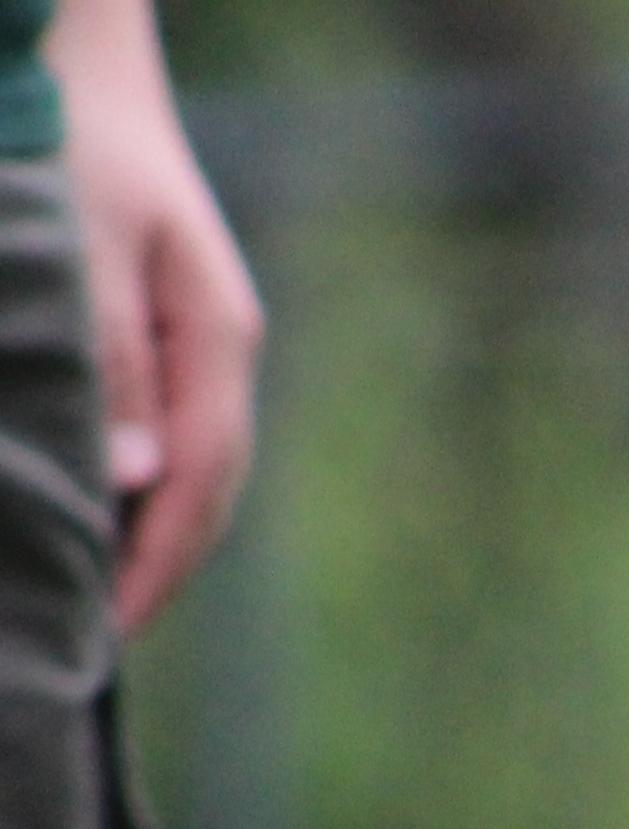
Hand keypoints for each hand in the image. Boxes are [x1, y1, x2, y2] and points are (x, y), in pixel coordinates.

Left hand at [49, 0, 254, 636]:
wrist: (79, 50)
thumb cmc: (74, 138)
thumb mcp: (88, 250)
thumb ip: (111, 362)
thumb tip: (130, 479)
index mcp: (217, 343)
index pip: (198, 486)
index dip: (155, 568)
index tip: (108, 633)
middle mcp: (222, 352)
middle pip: (206, 489)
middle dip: (157, 567)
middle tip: (98, 638)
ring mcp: (202, 339)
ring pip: (186, 463)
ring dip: (147, 529)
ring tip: (100, 590)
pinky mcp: (169, 324)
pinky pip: (165, 428)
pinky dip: (135, 482)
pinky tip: (101, 503)